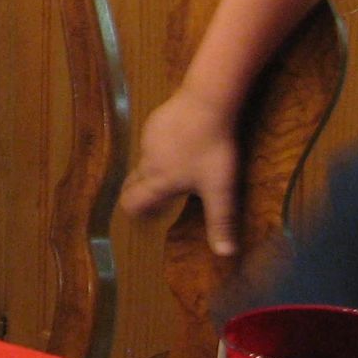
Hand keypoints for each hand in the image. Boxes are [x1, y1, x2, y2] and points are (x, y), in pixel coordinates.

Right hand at [119, 88, 240, 256]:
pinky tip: (180, 142)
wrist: (206, 102)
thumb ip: (221, 220)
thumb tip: (226, 254)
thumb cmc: (211, 149)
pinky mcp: (155, 120)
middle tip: (152, 200)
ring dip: (151, 170)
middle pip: (132, 182)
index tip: (142, 218)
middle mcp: (148, 162)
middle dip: (137, 193)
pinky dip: (160, 148)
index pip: (133, 201)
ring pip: (143, 160)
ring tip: (172, 170)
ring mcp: (148, 138)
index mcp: (159, 181)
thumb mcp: (221, 189)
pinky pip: (152, 140)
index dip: (134, 212)